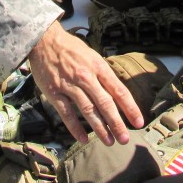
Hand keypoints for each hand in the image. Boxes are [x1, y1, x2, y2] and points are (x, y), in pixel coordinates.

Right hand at [28, 22, 143, 143]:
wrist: (44, 40)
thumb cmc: (71, 49)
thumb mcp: (92, 56)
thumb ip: (103, 75)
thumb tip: (117, 94)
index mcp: (98, 67)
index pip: (119, 90)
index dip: (130, 108)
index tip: (139, 122)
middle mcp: (86, 76)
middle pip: (105, 104)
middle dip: (117, 123)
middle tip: (125, 139)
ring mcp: (69, 85)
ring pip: (88, 111)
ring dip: (100, 129)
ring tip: (109, 141)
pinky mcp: (54, 92)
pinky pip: (67, 114)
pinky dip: (75, 128)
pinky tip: (83, 139)